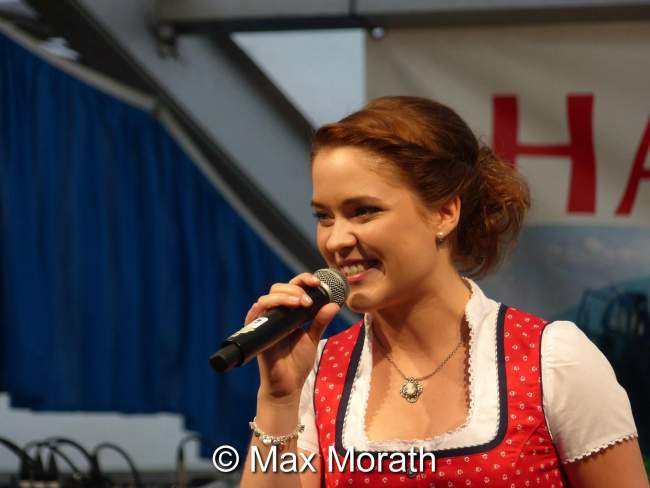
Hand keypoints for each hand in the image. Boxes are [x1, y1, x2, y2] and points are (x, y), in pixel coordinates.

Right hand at [245, 272, 339, 402]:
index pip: (292, 288)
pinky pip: (254, 313)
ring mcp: (264, 323)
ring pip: (267, 297)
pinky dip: (264, 306)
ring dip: (284, 296)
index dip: (303, 280)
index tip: (318, 282)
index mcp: (288, 313)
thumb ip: (321, 321)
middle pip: (278, 288)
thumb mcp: (313, 338)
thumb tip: (335, 304)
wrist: (288, 386)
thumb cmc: (297, 363)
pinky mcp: (256, 333)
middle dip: (295, 288)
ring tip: (301, 303)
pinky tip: (278, 307)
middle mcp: (275, 315)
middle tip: (309, 301)